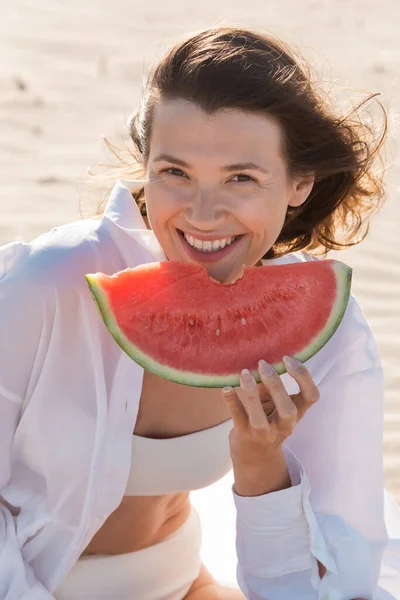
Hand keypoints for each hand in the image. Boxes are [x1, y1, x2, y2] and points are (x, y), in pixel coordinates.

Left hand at [222, 356, 319, 495]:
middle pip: (288, 409)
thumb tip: (260, 362)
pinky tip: (226, 389)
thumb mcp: (273, 402)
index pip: (312, 396)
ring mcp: (264, 433)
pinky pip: (237, 418)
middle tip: (262, 364)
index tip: (287, 359)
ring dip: (251, 394)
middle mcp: (284, 426)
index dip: (303, 376)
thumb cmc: (267, 419)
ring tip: (244, 373)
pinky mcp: (244, 435)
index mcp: (297, 413)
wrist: (255, 456)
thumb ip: (269, 385)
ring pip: (259, 419)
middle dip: (276, 385)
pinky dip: (231, 402)